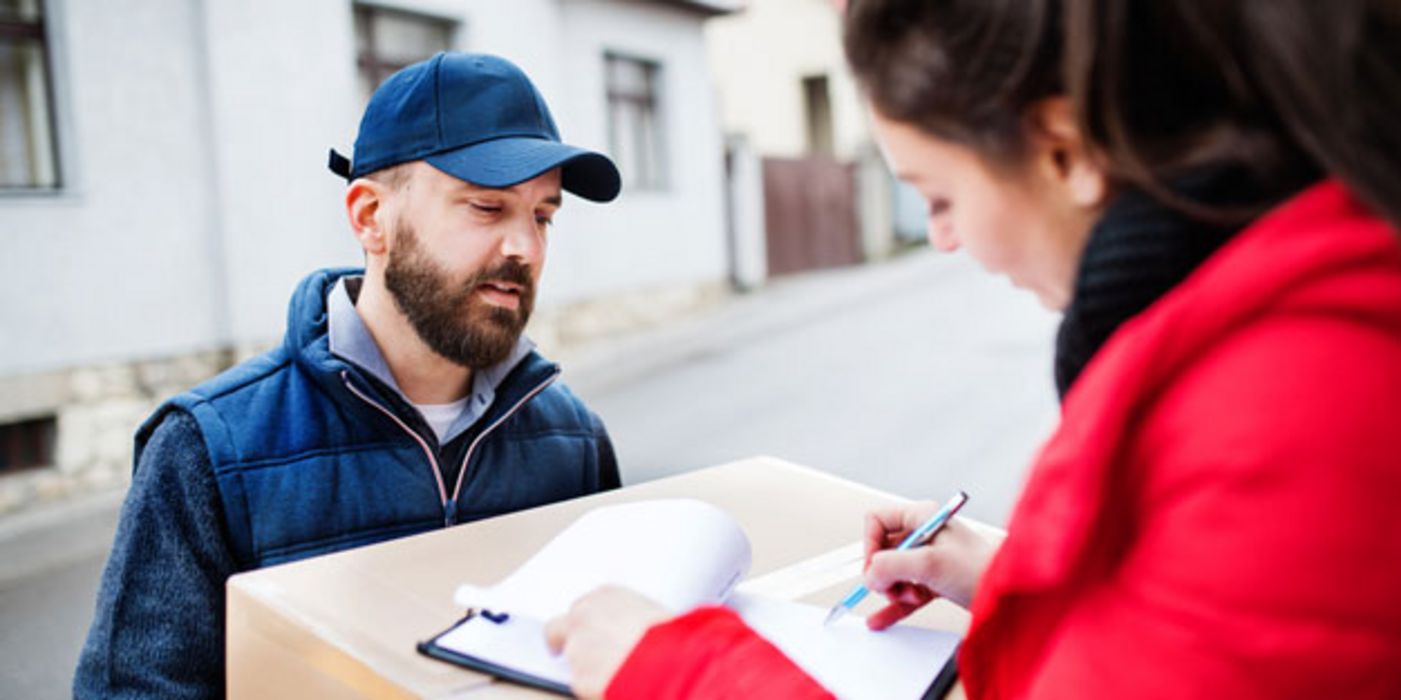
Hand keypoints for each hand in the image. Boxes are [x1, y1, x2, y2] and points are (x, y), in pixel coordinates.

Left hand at [544, 586, 671, 698]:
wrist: (671, 660)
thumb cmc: (671, 636)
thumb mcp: (652, 613)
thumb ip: (627, 618)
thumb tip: (626, 634)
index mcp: (606, 595)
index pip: (583, 606)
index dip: (587, 625)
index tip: (593, 634)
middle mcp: (584, 616)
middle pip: (557, 629)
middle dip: (563, 643)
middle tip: (579, 657)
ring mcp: (577, 648)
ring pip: (572, 661)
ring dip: (586, 669)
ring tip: (615, 674)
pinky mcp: (579, 678)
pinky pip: (583, 686)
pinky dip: (595, 689)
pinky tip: (616, 685)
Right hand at [862, 503, 1003, 629]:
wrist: (1010, 595)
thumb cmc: (981, 569)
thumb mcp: (929, 563)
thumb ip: (890, 565)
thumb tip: (869, 575)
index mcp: (922, 517)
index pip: (878, 521)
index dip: (870, 544)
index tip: (875, 566)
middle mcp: (924, 534)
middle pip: (883, 551)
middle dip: (884, 573)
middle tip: (893, 586)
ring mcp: (929, 558)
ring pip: (893, 573)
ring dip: (894, 590)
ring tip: (908, 597)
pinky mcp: (935, 580)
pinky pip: (905, 591)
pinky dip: (894, 606)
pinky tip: (881, 619)